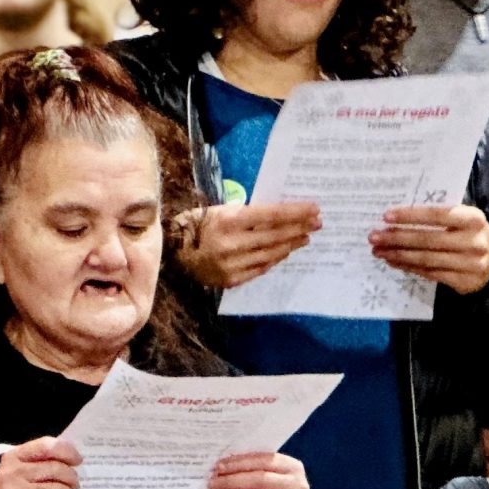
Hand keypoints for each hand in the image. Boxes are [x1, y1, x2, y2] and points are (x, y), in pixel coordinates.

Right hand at [176, 201, 318, 289]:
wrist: (171, 254)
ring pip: (272, 252)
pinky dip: (275, 258)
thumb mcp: (218, 211)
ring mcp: (233, 264)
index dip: (296, 212)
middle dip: (300, 227)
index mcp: (228, 220)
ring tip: (304, 237)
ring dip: (291, 244)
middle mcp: (232, 243)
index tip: (314, 209)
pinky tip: (284, 251)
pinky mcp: (232, 279)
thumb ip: (247, 214)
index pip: (272, 215)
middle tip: (317, 223)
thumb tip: (280, 214)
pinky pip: (261, 268)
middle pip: (276, 234)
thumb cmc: (196, 225)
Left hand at [208, 450, 307, 488]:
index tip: (218, 467)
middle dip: (232, 481)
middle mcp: (298, 486)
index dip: (239, 463)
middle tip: (212, 485)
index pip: (264, 460)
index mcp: (292, 467)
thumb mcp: (266, 478)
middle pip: (260, 480)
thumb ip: (250, 470)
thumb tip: (220, 467)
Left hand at [368, 204, 488, 294]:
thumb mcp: (462, 219)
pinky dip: (408, 267)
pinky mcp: (464, 281)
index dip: (411, 216)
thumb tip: (396, 217)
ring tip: (378, 251)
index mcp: (474, 219)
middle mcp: (475, 241)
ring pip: (426, 259)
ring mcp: (471, 264)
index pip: (438, 215)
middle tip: (373, 237)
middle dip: (396, 238)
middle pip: (428, 240)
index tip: (386, 217)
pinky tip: (393, 261)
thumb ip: (438, 215)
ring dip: (398, 255)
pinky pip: (429, 273)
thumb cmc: (469, 233)